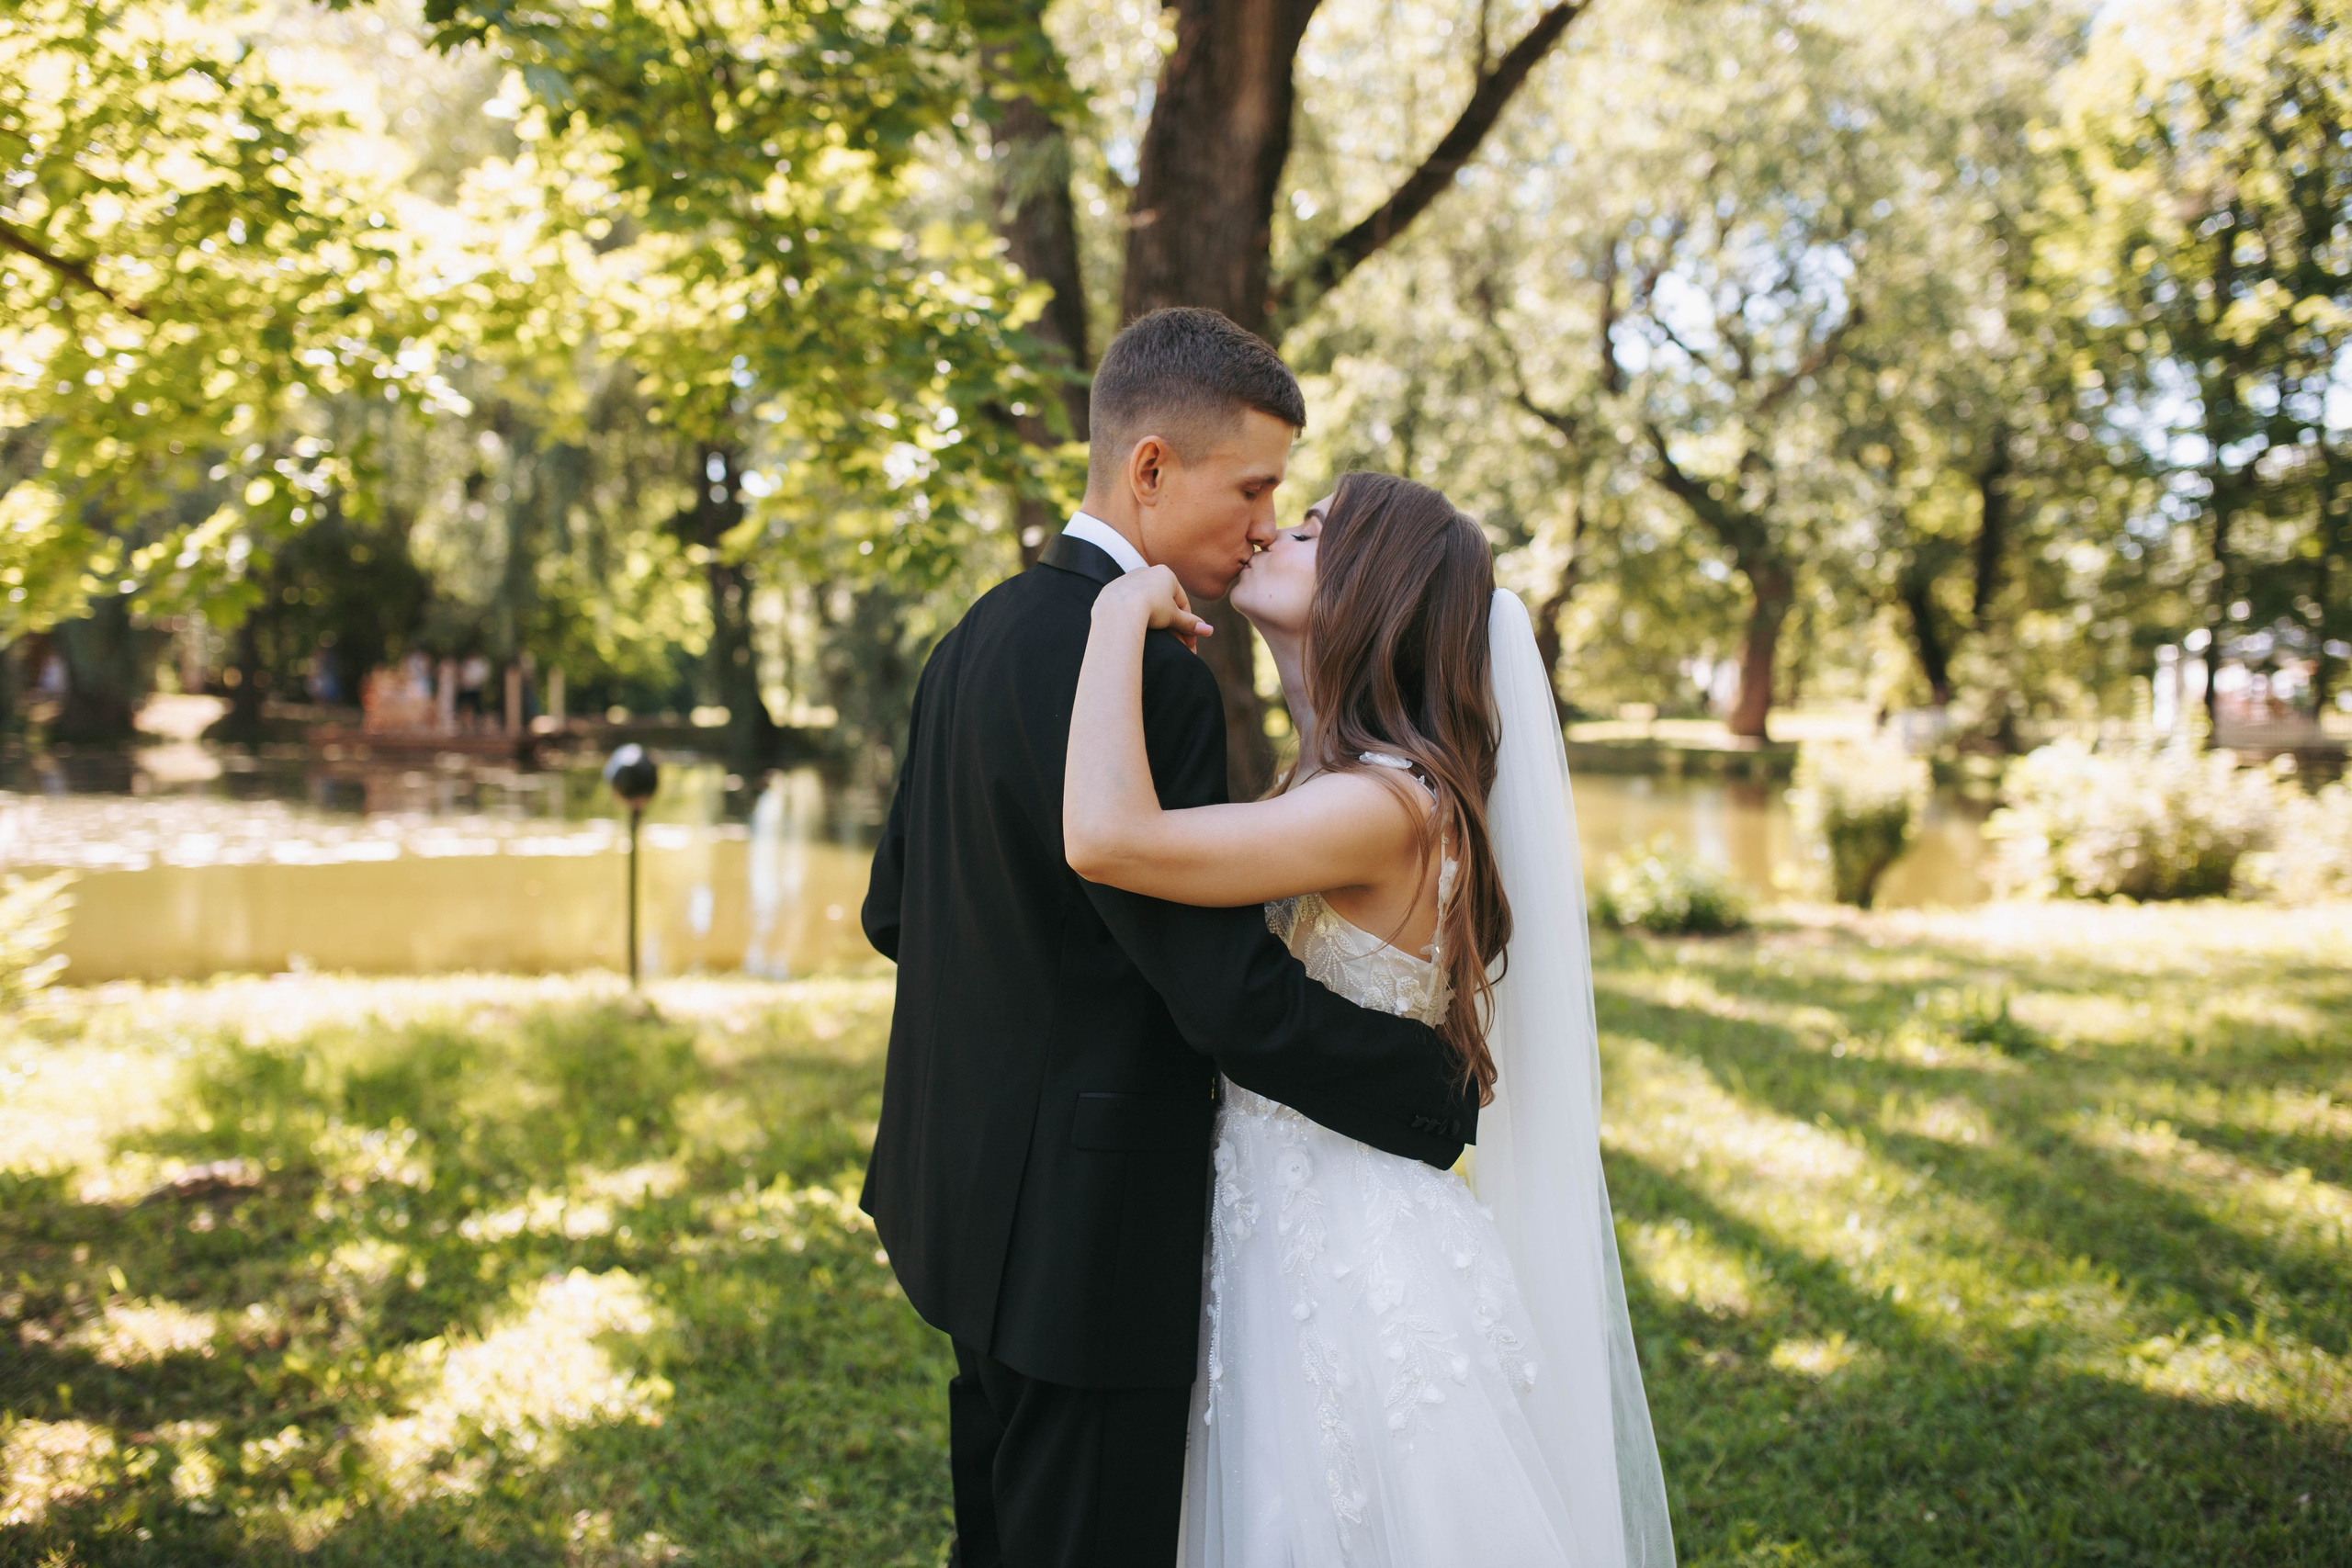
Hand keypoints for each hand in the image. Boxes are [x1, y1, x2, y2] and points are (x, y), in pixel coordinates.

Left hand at [1096, 565, 1213, 649]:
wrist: (1118, 608)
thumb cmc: (1151, 609)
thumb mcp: (1174, 618)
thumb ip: (1190, 623)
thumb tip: (1210, 631)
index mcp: (1166, 574)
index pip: (1182, 602)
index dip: (1187, 624)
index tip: (1188, 643)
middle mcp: (1147, 572)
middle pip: (1163, 603)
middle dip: (1170, 625)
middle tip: (1175, 646)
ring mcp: (1128, 579)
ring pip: (1145, 603)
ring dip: (1153, 620)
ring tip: (1156, 641)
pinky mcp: (1112, 589)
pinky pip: (1127, 605)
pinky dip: (1133, 617)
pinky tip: (1135, 630)